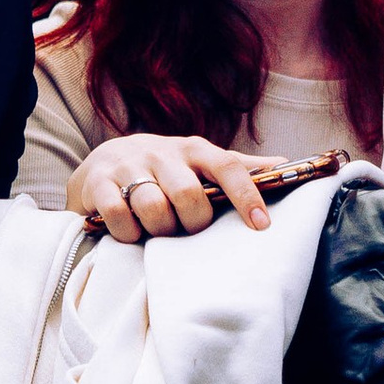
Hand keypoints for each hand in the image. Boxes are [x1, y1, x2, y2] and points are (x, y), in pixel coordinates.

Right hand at [65, 133, 276, 242]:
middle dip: (193, 222)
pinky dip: (128, 233)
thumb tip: (285, 164)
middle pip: (189, 194)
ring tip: (160, 232)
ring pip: (153, 207)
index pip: (226, 166)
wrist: (105, 160)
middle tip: (189, 230)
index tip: (261, 225)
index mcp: (193, 149)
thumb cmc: (165, 168)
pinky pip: (119, 216)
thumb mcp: (199, 162)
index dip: (246, 194)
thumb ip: (238, 167)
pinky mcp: (97, 184)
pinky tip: (131, 232)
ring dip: (161, 230)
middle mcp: (161, 153)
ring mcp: (127, 167)